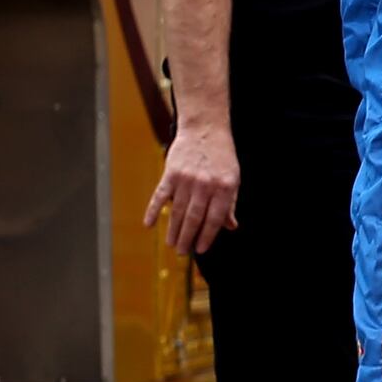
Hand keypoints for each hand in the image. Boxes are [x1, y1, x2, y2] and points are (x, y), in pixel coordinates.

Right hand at [145, 118, 240, 256]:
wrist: (205, 128)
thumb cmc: (221, 155)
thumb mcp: (233, 178)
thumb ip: (229, 203)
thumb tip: (230, 226)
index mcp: (224, 187)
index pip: (214, 219)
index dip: (207, 236)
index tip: (201, 249)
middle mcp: (205, 185)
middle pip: (194, 218)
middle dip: (188, 238)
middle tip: (182, 252)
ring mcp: (186, 179)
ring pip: (178, 211)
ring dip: (173, 230)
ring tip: (171, 244)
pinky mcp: (171, 173)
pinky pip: (160, 196)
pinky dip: (153, 211)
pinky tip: (149, 224)